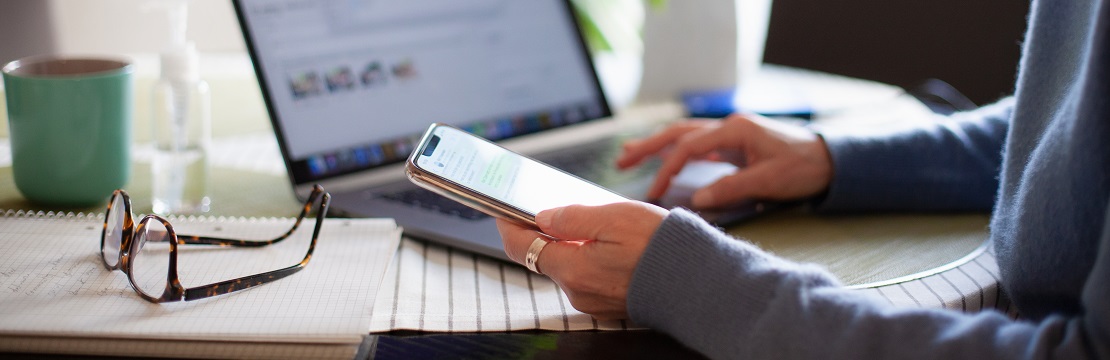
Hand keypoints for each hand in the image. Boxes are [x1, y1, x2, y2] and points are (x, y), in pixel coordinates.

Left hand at [496, 202, 667, 319]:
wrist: (699, 282)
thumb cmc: (661, 248)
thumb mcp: (614, 217)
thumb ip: (572, 218)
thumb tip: (543, 217)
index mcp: (572, 269)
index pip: (523, 248)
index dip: (509, 226)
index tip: (502, 210)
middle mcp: (577, 291)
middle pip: (545, 257)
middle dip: (544, 232)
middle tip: (550, 207)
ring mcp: (593, 301)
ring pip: (568, 266)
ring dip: (571, 245)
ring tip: (591, 222)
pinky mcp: (610, 304)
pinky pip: (588, 276)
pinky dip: (589, 258)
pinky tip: (608, 243)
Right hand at [617, 113, 833, 207]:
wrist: (830, 160)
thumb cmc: (803, 167)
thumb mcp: (768, 181)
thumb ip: (731, 188)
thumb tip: (697, 200)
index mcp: (735, 129)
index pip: (688, 147)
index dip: (667, 169)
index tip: (653, 191)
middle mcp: (729, 126)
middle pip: (678, 133)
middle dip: (648, 146)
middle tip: (621, 160)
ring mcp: (731, 133)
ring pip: (685, 136)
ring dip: (657, 146)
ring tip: (630, 155)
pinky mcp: (735, 143)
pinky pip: (698, 145)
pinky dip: (677, 152)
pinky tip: (665, 161)